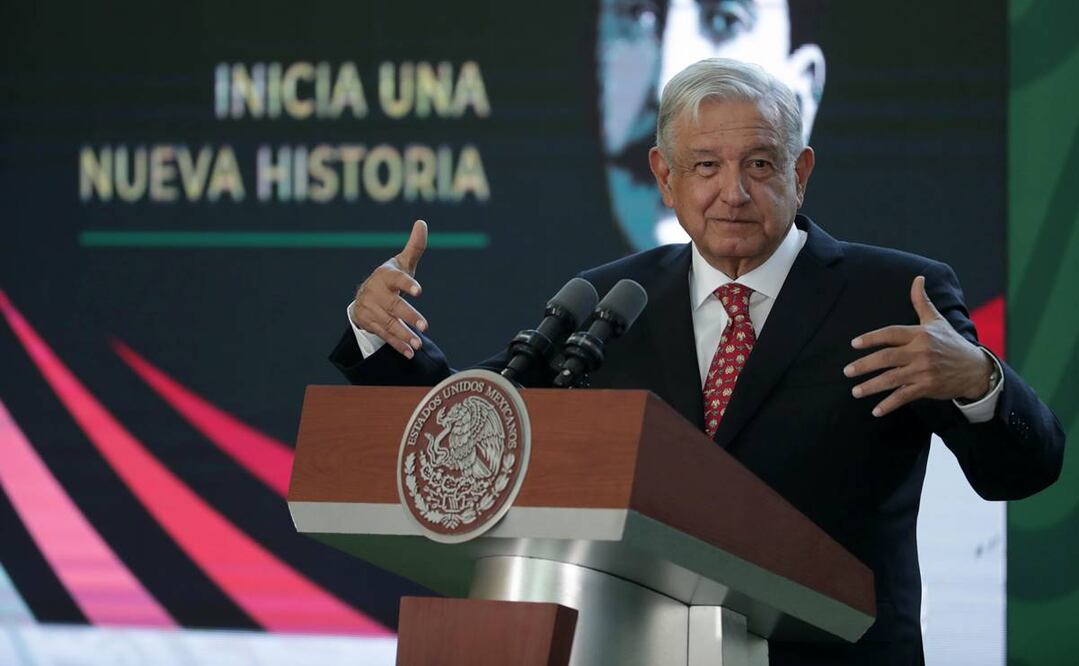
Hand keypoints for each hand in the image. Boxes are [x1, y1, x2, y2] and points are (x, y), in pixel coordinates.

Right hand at [350, 220, 428, 358]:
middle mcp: (375, 292)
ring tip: (418, 343)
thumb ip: (414, 247)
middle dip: (409, 316)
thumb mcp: (401, 264)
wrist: (364, 297)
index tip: (419, 290)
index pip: (396, 278)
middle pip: (393, 305)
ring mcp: (371, 309)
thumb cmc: (390, 279)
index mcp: (385, 275)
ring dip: (403, 334)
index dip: (407, 283)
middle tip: (425, 326)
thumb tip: (422, 223)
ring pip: (388, 323)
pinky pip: (384, 336)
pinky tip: (409, 352)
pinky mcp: (369, 324)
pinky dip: (397, 345)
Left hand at [843, 276, 993, 416]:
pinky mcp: (927, 387)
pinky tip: (875, 411)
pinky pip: (904, 396)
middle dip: (865, 365)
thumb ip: (921, 302)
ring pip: (892, 379)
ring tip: (855, 391)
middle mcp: (921, 352)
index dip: (872, 338)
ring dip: (872, 386)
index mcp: (920, 334)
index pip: (891, 334)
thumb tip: (917, 278)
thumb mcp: (936, 321)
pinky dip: (889, 404)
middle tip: (847, 371)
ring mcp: (924, 371)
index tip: (854, 343)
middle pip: (887, 357)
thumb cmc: (951, 343)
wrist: (975, 369)